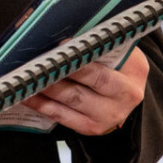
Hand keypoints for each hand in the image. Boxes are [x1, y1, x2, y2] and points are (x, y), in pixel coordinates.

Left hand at [27, 47, 148, 136]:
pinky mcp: (92, 128)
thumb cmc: (115, 63)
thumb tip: (64, 34)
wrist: (122, 94)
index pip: (105, 65)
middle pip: (88, 84)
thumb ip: (99, 42)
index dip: (80, 58)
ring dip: (45, 88)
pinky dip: (42, 104)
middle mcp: (126, 96)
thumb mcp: (117, 49)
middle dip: (58, 73)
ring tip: (27, 77)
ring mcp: (109, 116)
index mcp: (135, 71)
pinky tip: (27, 94)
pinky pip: (62, 116)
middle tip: (36, 63)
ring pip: (72, 100)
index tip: (60, 46)